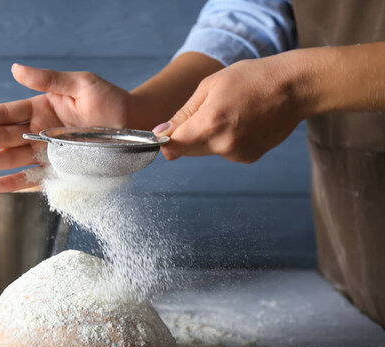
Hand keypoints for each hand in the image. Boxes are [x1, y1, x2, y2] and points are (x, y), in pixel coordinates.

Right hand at [0, 64, 131, 191]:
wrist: (133, 124)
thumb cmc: (109, 100)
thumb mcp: (80, 83)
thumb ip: (48, 79)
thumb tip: (15, 69)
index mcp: (39, 109)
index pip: (4, 114)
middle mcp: (38, 132)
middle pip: (3, 138)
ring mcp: (46, 152)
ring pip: (11, 159)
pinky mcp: (57, 170)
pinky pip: (31, 178)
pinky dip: (12, 184)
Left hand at [153, 56, 305, 162]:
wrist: (295, 88)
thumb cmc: (252, 78)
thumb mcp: (210, 86)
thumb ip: (183, 113)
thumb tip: (161, 132)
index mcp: (209, 124)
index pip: (173, 146)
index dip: (166, 140)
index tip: (167, 132)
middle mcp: (222, 145)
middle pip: (188, 150)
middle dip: (187, 135)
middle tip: (206, 111)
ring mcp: (237, 154)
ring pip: (206, 151)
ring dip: (207, 137)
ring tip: (230, 113)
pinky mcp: (248, 158)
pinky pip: (224, 152)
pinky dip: (226, 141)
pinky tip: (242, 122)